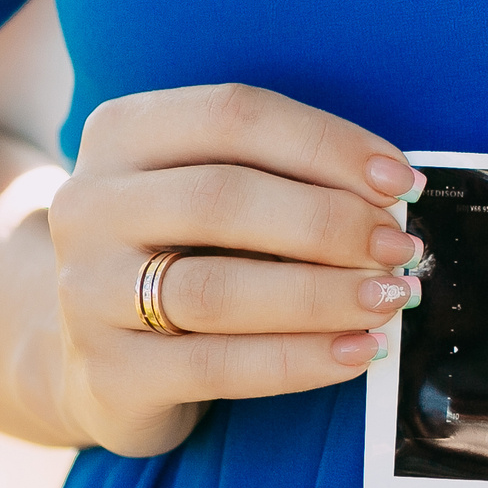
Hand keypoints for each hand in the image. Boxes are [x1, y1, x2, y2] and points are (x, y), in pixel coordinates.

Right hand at [32, 83, 424, 456]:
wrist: (103, 359)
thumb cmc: (189, 254)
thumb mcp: (216, 194)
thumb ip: (284, 180)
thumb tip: (394, 191)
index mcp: (122, 134)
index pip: (233, 115)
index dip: (326, 144)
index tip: (400, 180)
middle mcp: (89, 204)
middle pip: (222, 197)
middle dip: (329, 222)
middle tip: (400, 247)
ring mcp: (87, 291)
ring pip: (217, 288)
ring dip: (322, 294)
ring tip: (389, 298)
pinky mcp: (107, 372)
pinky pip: (216, 366)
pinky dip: (298, 360)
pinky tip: (356, 352)